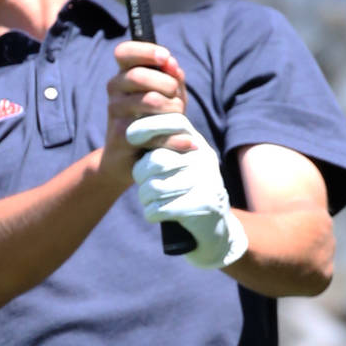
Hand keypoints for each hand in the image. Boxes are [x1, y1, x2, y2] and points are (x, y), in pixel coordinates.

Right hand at [98, 42, 186, 188]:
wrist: (129, 160)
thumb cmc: (152, 121)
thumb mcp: (167, 97)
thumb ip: (172, 78)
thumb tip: (172, 64)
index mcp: (123, 75)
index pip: (124, 52)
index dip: (145, 51)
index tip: (166, 58)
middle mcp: (114, 91)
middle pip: (138, 76)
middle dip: (167, 86)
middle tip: (176, 101)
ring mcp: (115, 114)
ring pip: (150, 102)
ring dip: (174, 112)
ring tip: (179, 122)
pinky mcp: (121, 137)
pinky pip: (154, 133)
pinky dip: (176, 138)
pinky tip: (188, 143)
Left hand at [126, 114, 248, 268]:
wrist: (214, 224)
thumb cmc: (185, 186)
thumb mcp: (178, 160)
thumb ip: (161, 144)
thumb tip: (130, 129)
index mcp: (197, 143)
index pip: (175, 121)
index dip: (149, 125)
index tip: (130, 136)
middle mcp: (204, 158)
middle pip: (156, 160)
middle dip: (140, 174)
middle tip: (142, 182)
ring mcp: (206, 181)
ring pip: (154, 187)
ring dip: (144, 197)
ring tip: (149, 199)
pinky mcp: (202, 205)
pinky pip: (159, 209)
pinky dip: (151, 213)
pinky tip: (155, 213)